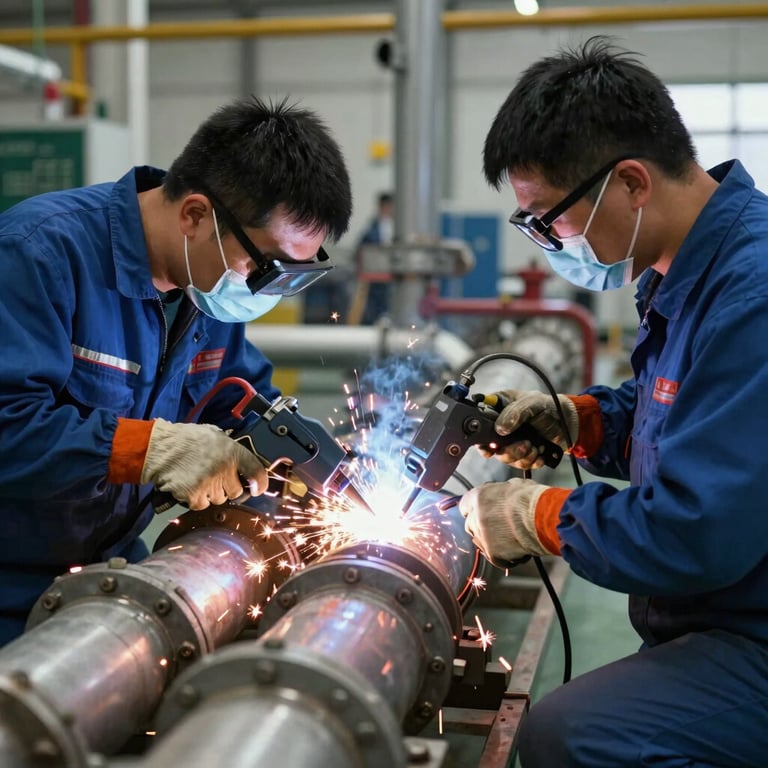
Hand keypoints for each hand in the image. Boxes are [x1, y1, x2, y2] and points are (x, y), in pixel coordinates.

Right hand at [140, 419, 267, 509]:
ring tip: (200, 478)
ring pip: (219, 499)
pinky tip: (189, 485)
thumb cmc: (185, 439)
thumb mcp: (214, 435)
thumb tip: (243, 460)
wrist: (159, 448)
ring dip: (212, 493)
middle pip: (236, 492)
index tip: (258, 488)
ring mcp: (210, 484)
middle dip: (228, 488)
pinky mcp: (195, 496)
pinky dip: (197, 499)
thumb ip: (230, 448)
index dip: (261, 483)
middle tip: (216, 479)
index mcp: (232, 452)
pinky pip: (202, 505)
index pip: (257, 472)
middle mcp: (224, 469)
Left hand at [459, 477, 552, 566]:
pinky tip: (518, 552)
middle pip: (470, 525)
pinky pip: (495, 558)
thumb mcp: (513, 486)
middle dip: (481, 527)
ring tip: (512, 540)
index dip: (473, 510)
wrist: (542, 517)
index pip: (465, 505)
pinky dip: (505, 557)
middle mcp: (476, 516)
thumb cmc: (532, 500)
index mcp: (479, 497)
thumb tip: (503, 495)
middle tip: (499, 529)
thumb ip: (500, 493)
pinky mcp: (493, 553)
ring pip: (481, 543)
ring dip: (492, 543)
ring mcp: (483, 536)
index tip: (478, 513)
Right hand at [482, 390, 578, 469]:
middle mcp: (501, 427)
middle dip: (509, 450)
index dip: (482, 438)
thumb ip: (515, 413)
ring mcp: (511, 442)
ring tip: (536, 447)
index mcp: (497, 409)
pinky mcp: (522, 454)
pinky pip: (520, 465)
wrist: (569, 423)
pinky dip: (531, 461)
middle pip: (492, 447)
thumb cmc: (550, 406)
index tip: (492, 446)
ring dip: (522, 456)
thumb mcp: (532, 402)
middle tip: (525, 445)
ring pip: (505, 458)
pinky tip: (540, 452)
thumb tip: (500, 428)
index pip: (480, 425)